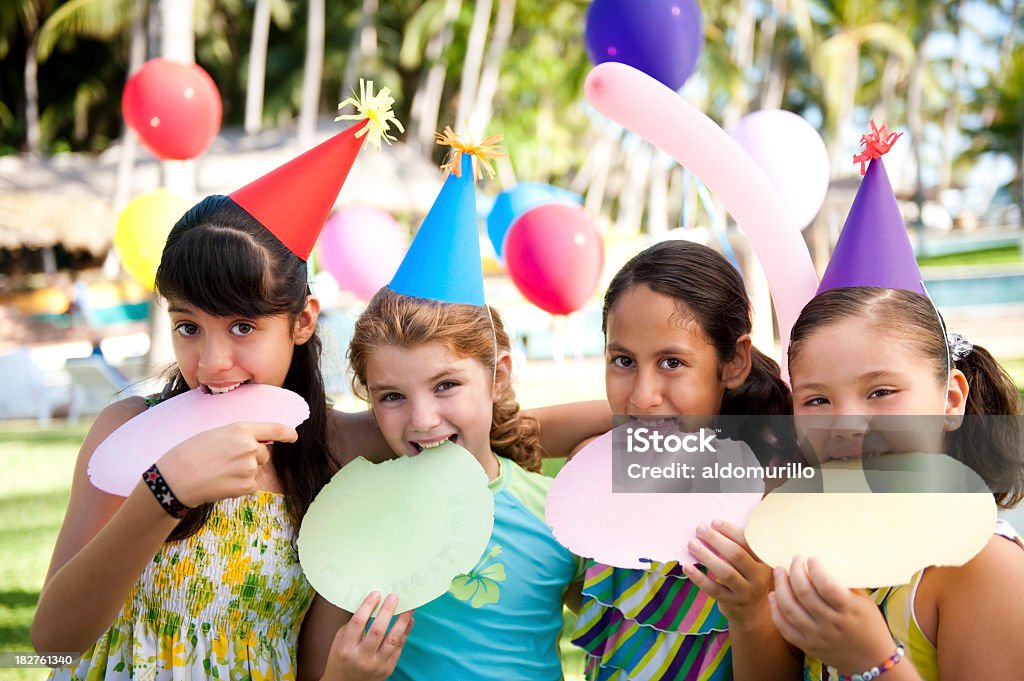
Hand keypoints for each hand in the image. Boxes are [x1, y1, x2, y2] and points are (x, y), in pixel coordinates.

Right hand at [155, 422, 297, 506]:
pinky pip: (250, 485)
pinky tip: (221, 483)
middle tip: (226, 462)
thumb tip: (257, 443)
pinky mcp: (247, 485)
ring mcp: (250, 467)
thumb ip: (239, 435)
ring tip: (219, 472)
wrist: (176, 478)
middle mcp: (250, 446)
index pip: (273, 428)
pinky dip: (239, 486)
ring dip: (243, 473)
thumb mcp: (216, 433)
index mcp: (241, 429)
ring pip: (255, 470)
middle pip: (264, 454)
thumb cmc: (190, 453)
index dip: (286, 432)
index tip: (293, 436)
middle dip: (252, 458)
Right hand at [322, 592, 413, 680]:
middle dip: (387, 611)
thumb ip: (354, 624)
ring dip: (402, 621)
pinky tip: (409, 620)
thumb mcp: (340, 641)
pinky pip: (399, 648)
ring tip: (408, 607)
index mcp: (346, 649)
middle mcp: (361, 658)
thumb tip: (372, 604)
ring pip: (393, 640)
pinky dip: (405, 632)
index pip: (358, 623)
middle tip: (394, 597)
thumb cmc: (342, 658)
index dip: (367, 606)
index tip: (376, 594)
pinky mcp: (388, 669)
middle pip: (377, 630)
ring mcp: (376, 665)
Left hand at [681, 520, 772, 628]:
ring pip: (725, 573)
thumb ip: (740, 548)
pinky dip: (699, 577)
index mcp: (764, 561)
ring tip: (692, 544)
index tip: (714, 522)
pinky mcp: (732, 603)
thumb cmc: (747, 579)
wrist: (753, 613)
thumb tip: (713, 527)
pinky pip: (713, 589)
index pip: (748, 542)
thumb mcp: (752, 563)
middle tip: (700, 529)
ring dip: (706, 556)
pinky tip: (687, 567)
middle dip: (717, 540)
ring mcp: (745, 592)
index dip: (730, 531)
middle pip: (737, 555)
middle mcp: (758, 577)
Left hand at [769, 556, 896, 674]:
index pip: (826, 585)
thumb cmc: (869, 625)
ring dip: (780, 586)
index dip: (815, 568)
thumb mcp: (864, 602)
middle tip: (794, 559)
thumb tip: (822, 562)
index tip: (811, 558)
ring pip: (789, 608)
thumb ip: (844, 584)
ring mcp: (817, 636)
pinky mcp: (808, 646)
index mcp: (848, 610)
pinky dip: (775, 610)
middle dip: (795, 571)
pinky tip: (773, 596)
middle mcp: (831, 624)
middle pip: (804, 593)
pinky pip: (784, 628)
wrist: (872, 662)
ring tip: (779, 572)